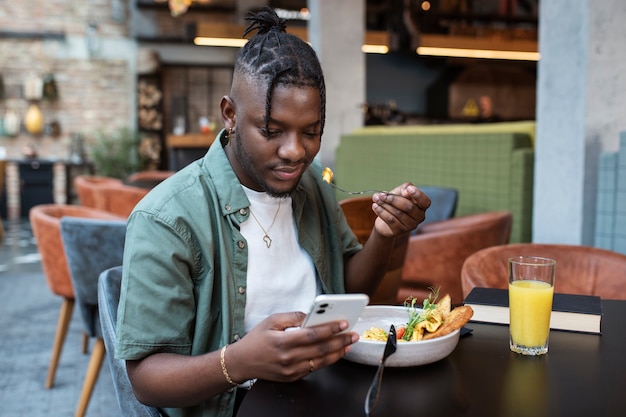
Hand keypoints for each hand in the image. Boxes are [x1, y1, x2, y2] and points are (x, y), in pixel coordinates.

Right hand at [226, 312, 358, 382]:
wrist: (242, 362)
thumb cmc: (256, 339)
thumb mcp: (271, 321)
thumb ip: (292, 317)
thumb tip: (311, 315)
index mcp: (283, 341)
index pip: (313, 335)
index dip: (330, 329)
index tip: (343, 323)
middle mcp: (289, 358)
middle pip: (321, 349)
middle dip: (341, 341)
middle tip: (353, 334)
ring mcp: (291, 370)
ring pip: (321, 361)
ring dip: (338, 353)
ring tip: (349, 344)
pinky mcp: (293, 377)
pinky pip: (314, 368)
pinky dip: (326, 360)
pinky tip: (335, 353)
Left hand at [371, 183, 430, 236]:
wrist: (385, 220)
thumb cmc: (395, 203)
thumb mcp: (399, 192)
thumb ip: (404, 188)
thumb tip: (407, 191)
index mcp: (422, 206)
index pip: (425, 201)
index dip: (418, 195)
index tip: (409, 189)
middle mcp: (419, 217)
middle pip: (409, 207)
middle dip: (393, 199)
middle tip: (381, 195)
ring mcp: (410, 225)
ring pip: (398, 213)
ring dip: (385, 204)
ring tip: (376, 198)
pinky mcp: (400, 231)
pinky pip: (391, 220)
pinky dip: (381, 211)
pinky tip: (375, 206)